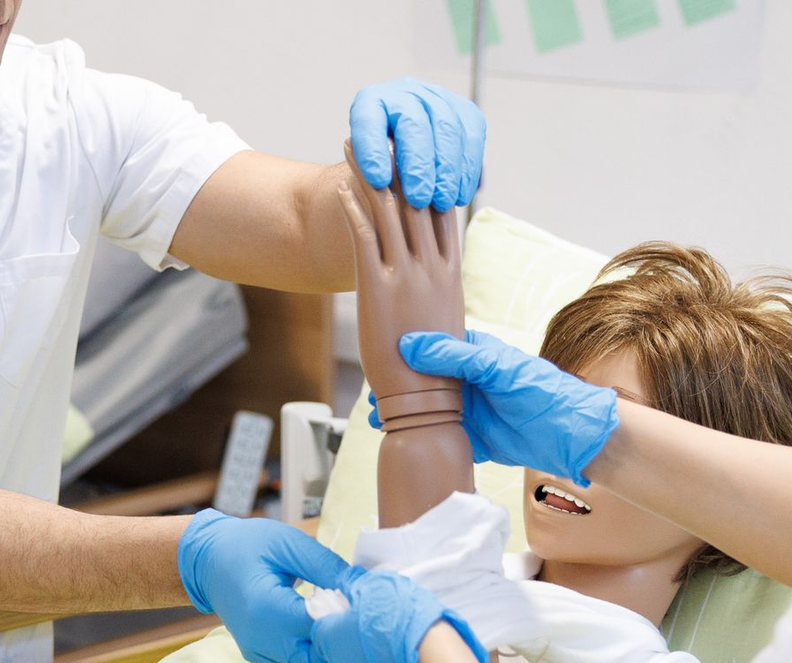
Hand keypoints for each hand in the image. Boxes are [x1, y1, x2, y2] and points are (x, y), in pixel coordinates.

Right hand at [178, 510, 347, 662]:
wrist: (208, 561)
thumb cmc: (248, 546)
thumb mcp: (288, 543)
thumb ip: (326, 566)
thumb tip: (361, 585)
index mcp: (266, 608)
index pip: (321, 628)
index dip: (344, 614)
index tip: (353, 595)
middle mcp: (260, 639)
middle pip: (320, 656)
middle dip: (337, 634)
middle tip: (340, 604)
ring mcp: (258, 652)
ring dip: (324, 642)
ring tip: (322, 609)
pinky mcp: (259, 658)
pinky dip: (308, 647)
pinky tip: (306, 621)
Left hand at [310, 566, 487, 662]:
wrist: (430, 656)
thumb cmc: (395, 616)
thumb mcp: (372, 585)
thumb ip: (353, 583)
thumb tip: (345, 581)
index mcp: (328, 638)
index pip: (318, 625)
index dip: (334, 612)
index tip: (352, 603)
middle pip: (338, 643)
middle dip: (351, 630)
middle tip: (374, 614)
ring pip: (358, 657)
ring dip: (369, 644)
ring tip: (392, 629)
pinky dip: (385, 657)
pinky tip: (402, 645)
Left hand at [338, 142, 464, 408]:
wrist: (427, 402)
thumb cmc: (437, 374)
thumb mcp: (447, 328)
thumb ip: (441, 299)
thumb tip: (437, 295)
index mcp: (450, 276)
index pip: (443, 215)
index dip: (429, 178)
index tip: (419, 151)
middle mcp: (432, 270)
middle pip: (416, 201)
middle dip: (400, 163)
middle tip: (385, 131)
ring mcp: (406, 277)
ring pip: (388, 211)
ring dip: (369, 174)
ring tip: (356, 145)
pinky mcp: (379, 290)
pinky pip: (364, 239)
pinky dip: (353, 209)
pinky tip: (341, 187)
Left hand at [349, 77, 485, 210]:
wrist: (408, 158)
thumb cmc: (383, 170)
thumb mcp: (368, 174)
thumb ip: (372, 180)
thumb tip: (384, 191)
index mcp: (370, 103)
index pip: (368, 120)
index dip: (373, 149)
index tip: (378, 182)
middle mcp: (404, 94)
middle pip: (414, 123)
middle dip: (418, 165)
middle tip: (419, 200)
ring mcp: (438, 98)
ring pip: (448, 128)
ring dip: (447, 171)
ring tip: (443, 202)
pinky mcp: (466, 112)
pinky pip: (472, 138)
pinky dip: (468, 171)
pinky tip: (461, 196)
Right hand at [387, 329, 620, 487]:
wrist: (568, 435)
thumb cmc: (540, 391)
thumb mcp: (496, 368)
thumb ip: (454, 357)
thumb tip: (409, 346)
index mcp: (472, 356)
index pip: (429, 347)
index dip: (403, 353)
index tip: (378, 359)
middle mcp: (466, 382)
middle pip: (421, 383)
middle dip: (396, 390)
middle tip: (372, 397)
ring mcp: (467, 411)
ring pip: (425, 412)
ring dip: (402, 416)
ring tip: (377, 420)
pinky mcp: (471, 438)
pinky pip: (438, 436)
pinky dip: (418, 438)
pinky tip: (399, 439)